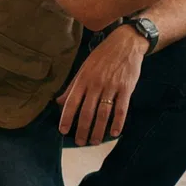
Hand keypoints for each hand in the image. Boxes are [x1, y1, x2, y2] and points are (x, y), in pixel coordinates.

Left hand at [56, 27, 145, 144]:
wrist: (126, 43)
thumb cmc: (103, 56)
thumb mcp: (84, 68)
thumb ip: (72, 86)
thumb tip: (58, 102)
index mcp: (83, 79)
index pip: (72, 102)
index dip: (66, 118)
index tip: (63, 131)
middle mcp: (96, 84)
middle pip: (87, 112)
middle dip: (82, 129)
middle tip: (80, 142)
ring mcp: (111, 86)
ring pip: (103, 113)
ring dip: (98, 130)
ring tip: (94, 142)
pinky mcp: (126, 88)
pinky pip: (121, 109)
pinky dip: (118, 122)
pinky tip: (114, 133)